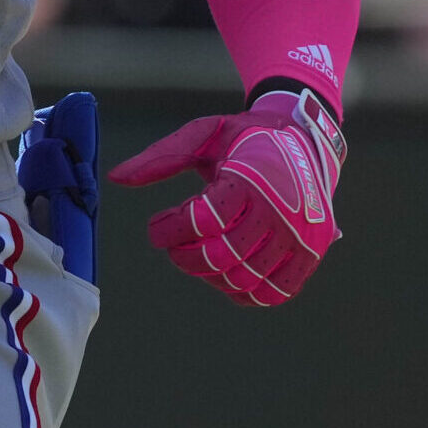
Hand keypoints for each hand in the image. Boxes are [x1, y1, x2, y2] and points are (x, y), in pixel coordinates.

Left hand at [108, 88, 345, 306]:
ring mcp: (300, 237)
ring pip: (245, 278)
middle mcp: (280, 212)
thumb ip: (160, 157)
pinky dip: (246, 293)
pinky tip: (225, 276)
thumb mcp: (202, 134)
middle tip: (173, 246)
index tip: (156, 228)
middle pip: (221, 256)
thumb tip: (116, 178)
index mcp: (250, 180)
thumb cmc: (244, 138)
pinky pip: (276, 292)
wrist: (304, 140)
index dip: (169, 231)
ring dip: (210, 275)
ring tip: (198, 255)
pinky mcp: (311, 254)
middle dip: (184, 257)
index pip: (202, 221)